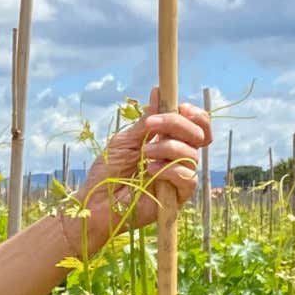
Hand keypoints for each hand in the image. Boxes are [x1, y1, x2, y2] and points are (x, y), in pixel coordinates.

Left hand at [67, 86, 211, 253]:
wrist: (96, 202)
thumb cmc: (108, 172)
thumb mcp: (125, 140)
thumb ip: (146, 121)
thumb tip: (158, 92)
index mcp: (168, 142)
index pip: (196, 125)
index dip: (195, 115)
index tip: (181, 106)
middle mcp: (178, 157)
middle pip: (198, 135)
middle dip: (177, 124)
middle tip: (152, 126)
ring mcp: (179, 177)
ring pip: (192, 154)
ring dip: (166, 147)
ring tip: (143, 153)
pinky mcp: (178, 196)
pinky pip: (187, 176)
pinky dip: (168, 168)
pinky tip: (148, 170)